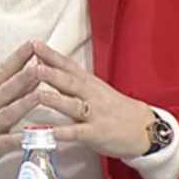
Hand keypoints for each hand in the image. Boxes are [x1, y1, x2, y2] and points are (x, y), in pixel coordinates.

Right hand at [0, 42, 41, 178]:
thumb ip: (9, 91)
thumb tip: (33, 74)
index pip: (2, 72)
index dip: (17, 57)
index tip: (32, 44)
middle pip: (7, 88)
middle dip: (23, 74)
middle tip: (39, 61)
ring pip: (9, 112)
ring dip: (25, 102)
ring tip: (42, 93)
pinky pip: (9, 142)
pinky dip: (24, 138)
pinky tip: (38, 135)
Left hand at [32, 42, 154, 158]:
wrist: (144, 127)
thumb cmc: (115, 107)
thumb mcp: (95, 88)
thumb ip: (71, 80)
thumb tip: (46, 65)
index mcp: (88, 83)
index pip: (68, 65)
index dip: (51, 55)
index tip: (35, 45)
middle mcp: (90, 95)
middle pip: (69, 82)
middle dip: (51, 73)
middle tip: (33, 66)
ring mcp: (94, 114)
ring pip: (73, 105)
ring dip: (56, 100)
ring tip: (39, 94)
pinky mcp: (96, 133)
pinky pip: (78, 132)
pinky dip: (64, 132)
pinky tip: (51, 132)